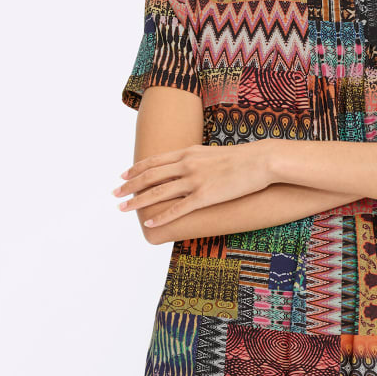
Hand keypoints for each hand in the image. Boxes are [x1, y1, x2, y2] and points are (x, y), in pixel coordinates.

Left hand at [113, 140, 272, 227]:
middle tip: (115, 194)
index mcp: (188, 152)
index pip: (154, 161)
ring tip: (123, 209)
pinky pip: (177, 209)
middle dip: (129, 186)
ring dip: (137, 201)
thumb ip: (197, 159)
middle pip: (150, 176)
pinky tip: (149, 223)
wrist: (261, 160)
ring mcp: (194, 180)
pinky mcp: (205, 196)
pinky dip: (161, 217)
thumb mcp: (213, 153)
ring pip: (157, 192)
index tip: (123, 176)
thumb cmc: (243, 157)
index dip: (136, 169)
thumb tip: (187, 165)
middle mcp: (186, 164)